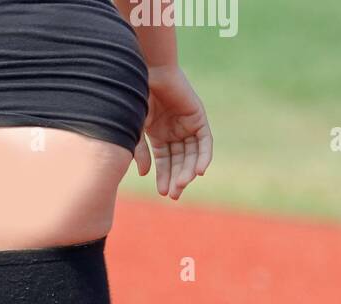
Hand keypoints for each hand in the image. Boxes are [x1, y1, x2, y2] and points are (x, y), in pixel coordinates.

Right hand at [133, 65, 212, 199]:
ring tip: (182, 185)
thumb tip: (144, 174)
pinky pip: (205, 141)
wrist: (148, 72)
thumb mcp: (136, 130)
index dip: (164, 177)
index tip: (162, 193)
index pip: (165, 162)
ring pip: (192, 154)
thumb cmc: (136, 98)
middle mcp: (174, 130)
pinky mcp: (198, 117)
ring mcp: (187, 124)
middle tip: (174, 195)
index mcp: (158, 134)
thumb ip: (140, 152)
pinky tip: (198, 171)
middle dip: (177, 178)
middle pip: (179, 160)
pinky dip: (203, 156)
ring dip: (188, 170)